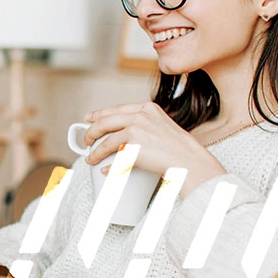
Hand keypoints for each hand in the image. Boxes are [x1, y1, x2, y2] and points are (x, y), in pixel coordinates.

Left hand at [82, 102, 225, 195]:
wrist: (191, 162)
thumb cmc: (181, 150)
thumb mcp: (163, 128)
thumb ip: (146, 126)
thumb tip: (125, 136)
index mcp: (148, 108)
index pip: (117, 109)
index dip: (100, 113)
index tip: (89, 118)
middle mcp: (141, 115)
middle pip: (106, 121)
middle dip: (91, 131)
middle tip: (86, 140)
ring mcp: (137, 129)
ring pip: (107, 140)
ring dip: (95, 152)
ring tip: (90, 159)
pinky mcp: (135, 146)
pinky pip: (114, 156)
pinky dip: (107, 164)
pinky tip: (104, 169)